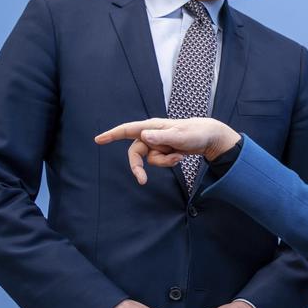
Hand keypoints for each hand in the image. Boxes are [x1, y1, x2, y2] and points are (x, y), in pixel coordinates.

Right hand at [94, 117, 240, 183]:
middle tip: (141, 181)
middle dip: (138, 167)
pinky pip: (160, 161)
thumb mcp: (181, 136)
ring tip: (180, 156)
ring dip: (164, 162)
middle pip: (136, 152)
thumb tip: (144, 136)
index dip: (112, 134)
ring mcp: (158, 143)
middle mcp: (152, 134)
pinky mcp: (164, 150)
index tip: (98, 140)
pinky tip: (181, 156)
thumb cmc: (196, 132)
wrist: (209, 137)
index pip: (128, 130)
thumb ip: (162, 137)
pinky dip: (170, 162)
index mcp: (153, 127)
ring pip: (151, 159)